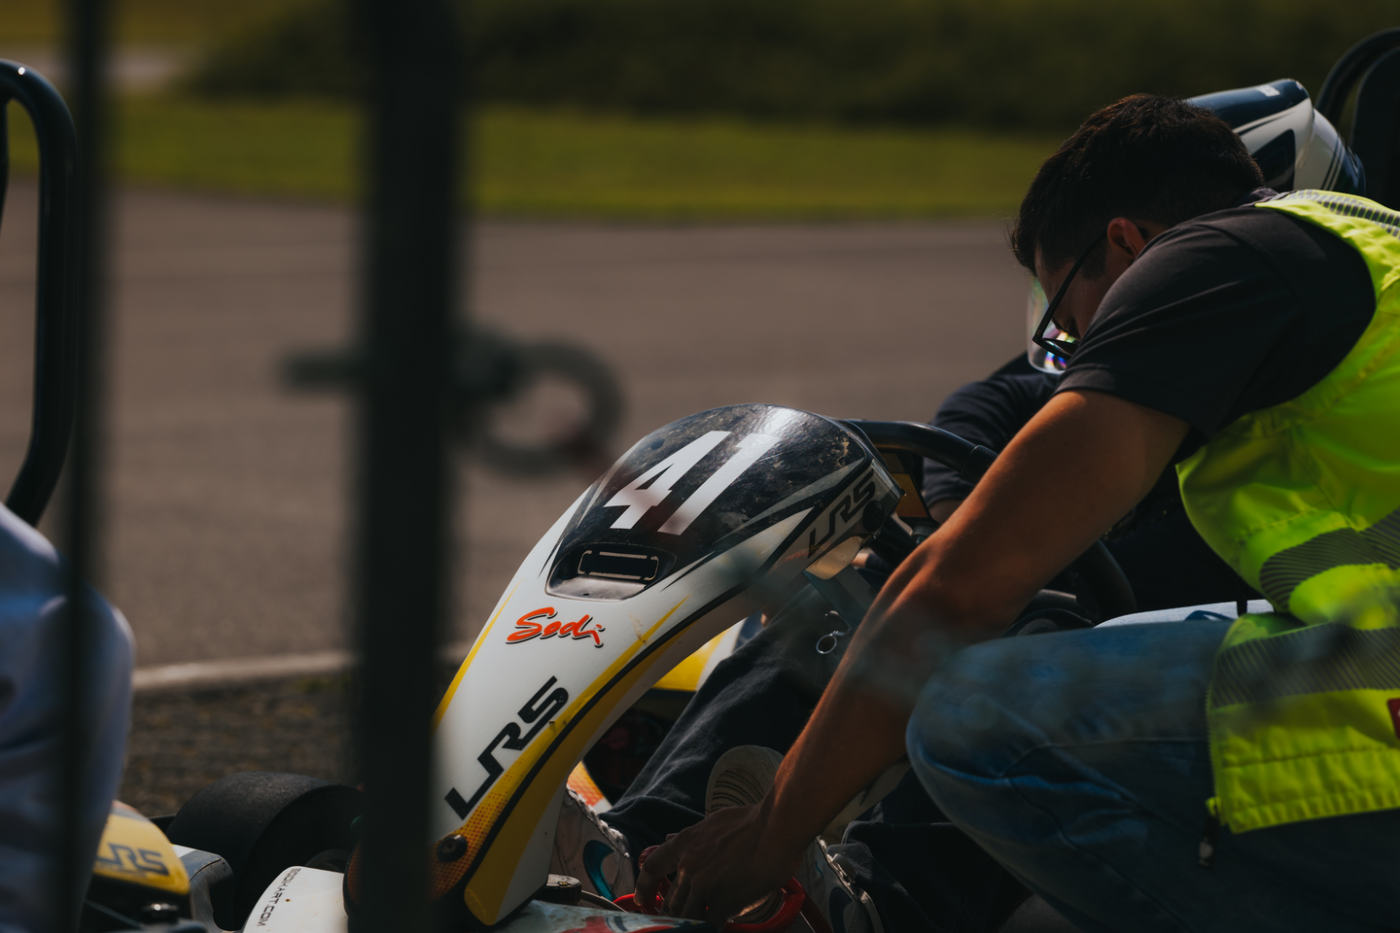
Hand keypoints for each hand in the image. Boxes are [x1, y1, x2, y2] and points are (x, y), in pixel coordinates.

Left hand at [633, 801, 801, 924]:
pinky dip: (710, 927)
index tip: (642, 899)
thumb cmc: (754, 822)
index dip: (644, 887)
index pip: (653, 867)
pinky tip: (718, 925)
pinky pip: (709, 924)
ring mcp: (704, 886)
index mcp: (686, 844)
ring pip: (687, 915)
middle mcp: (689, 865)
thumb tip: (672, 838)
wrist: (776, 828)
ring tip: (698, 925)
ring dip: (691, 922)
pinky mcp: (722, 902)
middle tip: (675, 921)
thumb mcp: (714, 822)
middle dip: (671, 914)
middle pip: (670, 901)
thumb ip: (692, 837)